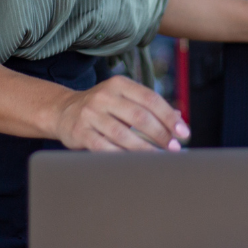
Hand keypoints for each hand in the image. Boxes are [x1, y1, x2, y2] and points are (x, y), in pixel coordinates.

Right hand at [52, 75, 189, 151]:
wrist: (63, 111)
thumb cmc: (103, 107)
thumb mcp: (124, 98)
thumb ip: (149, 106)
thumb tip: (179, 117)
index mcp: (120, 84)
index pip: (150, 99)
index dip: (169, 116)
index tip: (184, 132)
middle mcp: (105, 96)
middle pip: (139, 116)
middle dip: (161, 134)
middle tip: (174, 148)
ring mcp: (91, 114)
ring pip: (123, 134)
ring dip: (145, 149)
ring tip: (159, 158)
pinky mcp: (80, 132)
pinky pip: (104, 147)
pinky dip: (121, 156)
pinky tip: (134, 163)